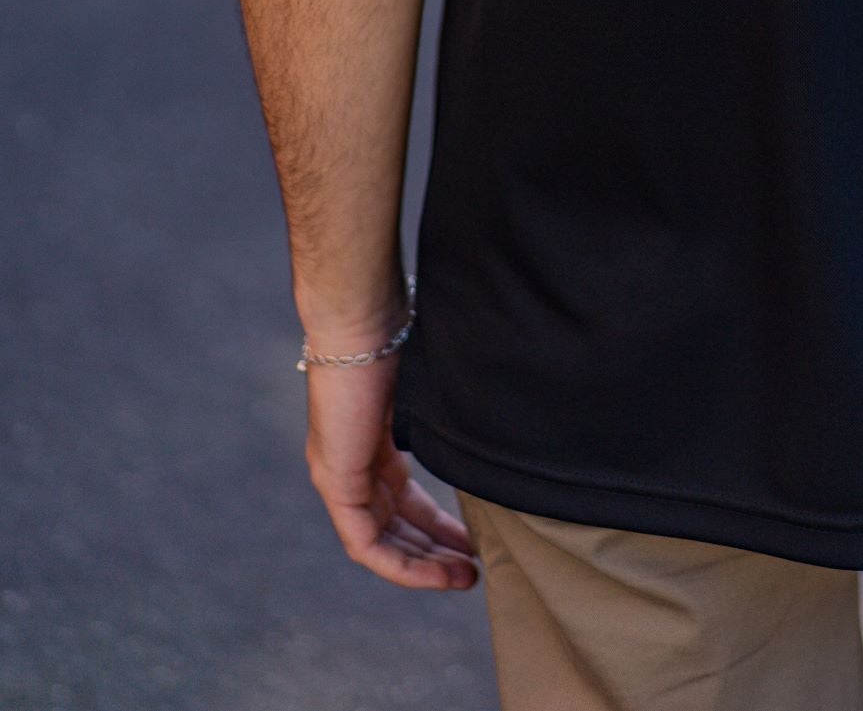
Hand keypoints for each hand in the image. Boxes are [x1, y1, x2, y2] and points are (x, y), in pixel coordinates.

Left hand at [304, 355, 479, 590]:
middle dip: (436, 552)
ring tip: (465, 577)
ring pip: (381, 542)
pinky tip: (434, 574)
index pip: (403, 500)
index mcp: (372, 442)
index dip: (438, 525)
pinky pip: (365, 543)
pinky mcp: (336, 481)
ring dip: (423, 565)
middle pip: (394, 525)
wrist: (364, 320)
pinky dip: (400, 563)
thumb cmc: (398, 334)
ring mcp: (339, 474)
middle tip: (475, 569)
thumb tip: (490, 414)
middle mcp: (351, 464)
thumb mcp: (428, 386)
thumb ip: (445, 414)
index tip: (473, 540)